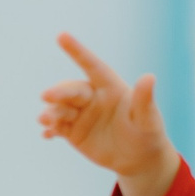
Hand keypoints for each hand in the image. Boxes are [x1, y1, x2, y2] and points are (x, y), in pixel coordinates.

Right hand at [38, 35, 181, 195]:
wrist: (138, 159)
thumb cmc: (147, 133)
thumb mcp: (148, 119)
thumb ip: (144, 100)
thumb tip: (149, 77)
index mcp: (110, 87)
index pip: (92, 65)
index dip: (77, 51)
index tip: (61, 36)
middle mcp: (92, 97)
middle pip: (71, 90)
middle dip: (58, 92)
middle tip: (46, 96)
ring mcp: (80, 114)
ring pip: (61, 108)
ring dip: (51, 112)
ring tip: (45, 120)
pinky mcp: (73, 131)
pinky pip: (58, 127)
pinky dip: (51, 129)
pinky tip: (47, 135)